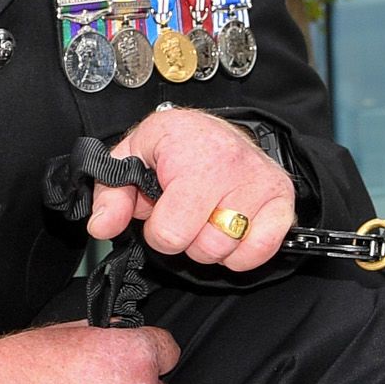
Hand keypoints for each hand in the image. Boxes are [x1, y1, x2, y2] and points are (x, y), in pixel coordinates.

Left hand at [86, 106, 295, 272]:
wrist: (214, 130)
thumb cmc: (173, 146)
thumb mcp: (130, 157)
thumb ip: (110, 193)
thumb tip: (102, 227)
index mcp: (186, 148)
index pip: (168, 232)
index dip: (157, 229)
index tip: (161, 208)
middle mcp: (229, 162)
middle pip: (201, 246)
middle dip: (186, 239)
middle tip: (186, 213)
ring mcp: (260, 181)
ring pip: (228, 250)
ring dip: (212, 245)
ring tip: (207, 216)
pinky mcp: (282, 197)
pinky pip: (259, 251)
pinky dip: (242, 252)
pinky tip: (231, 228)